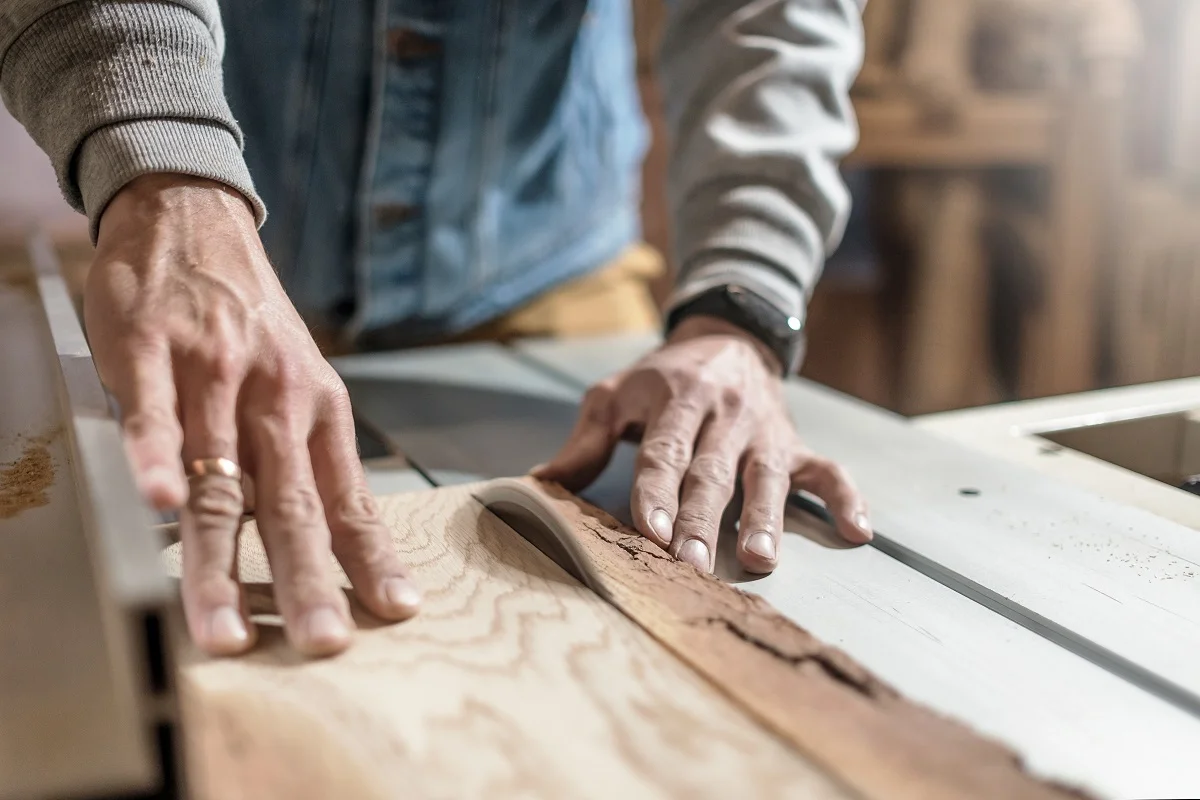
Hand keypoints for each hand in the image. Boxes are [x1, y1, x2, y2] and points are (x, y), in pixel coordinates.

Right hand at [86, 174, 419, 656]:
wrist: (195, 218)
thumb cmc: (248, 316)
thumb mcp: (300, 377)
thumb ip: (305, 452)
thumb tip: (326, 532)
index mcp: (317, 410)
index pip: (350, 497)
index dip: (371, 556)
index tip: (394, 610)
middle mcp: (276, 399)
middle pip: (293, 506)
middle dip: (308, 581)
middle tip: (324, 643)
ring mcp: (214, 376)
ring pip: (222, 482)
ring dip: (221, 561)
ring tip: (224, 627)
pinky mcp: (153, 350)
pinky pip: (156, 414)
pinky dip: (159, 459)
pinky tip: (164, 505)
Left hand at [534, 316, 870, 572]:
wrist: (728, 337)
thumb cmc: (662, 379)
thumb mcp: (616, 394)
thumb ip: (587, 442)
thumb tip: (540, 484)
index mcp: (677, 399)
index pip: (664, 450)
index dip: (655, 491)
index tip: (648, 531)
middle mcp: (725, 414)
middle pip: (712, 472)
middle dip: (701, 520)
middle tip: (691, 565)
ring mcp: (765, 431)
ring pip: (766, 477)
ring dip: (765, 518)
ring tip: (760, 560)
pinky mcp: (796, 443)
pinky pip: (827, 470)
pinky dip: (844, 498)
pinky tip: (858, 532)